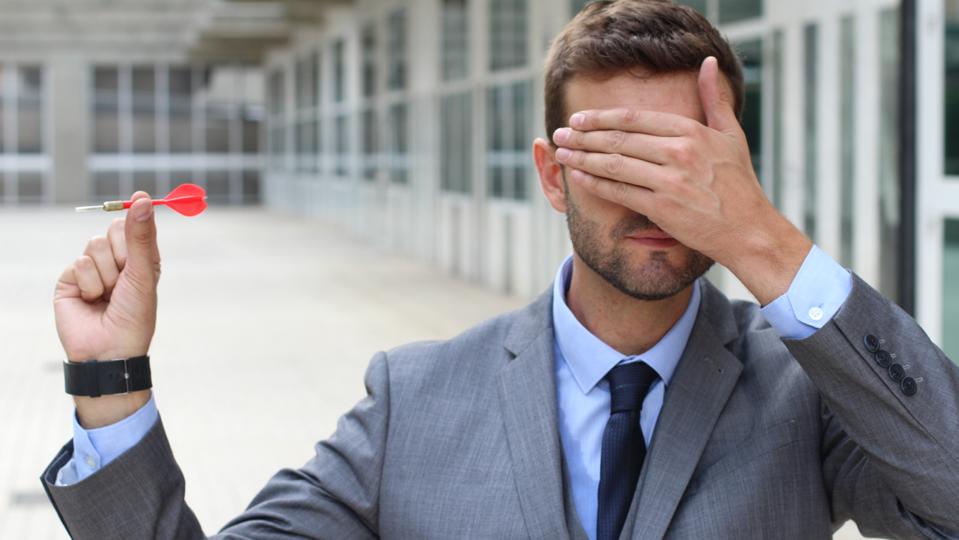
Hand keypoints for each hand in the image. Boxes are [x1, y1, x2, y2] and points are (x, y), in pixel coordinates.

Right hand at [54, 193, 159, 425]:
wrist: (109, 350)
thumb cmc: (134, 316)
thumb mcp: (143, 273)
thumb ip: (140, 237)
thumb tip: (143, 198)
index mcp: (140, 260)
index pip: (137, 225)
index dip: (139, 217)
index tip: (142, 199)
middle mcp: (117, 262)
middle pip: (114, 229)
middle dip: (122, 252)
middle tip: (126, 278)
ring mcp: (92, 270)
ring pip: (95, 245)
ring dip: (106, 273)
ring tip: (108, 295)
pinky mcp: (70, 279)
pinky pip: (79, 263)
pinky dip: (89, 283)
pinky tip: (92, 300)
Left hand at [552, 57, 810, 303]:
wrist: (748, 230)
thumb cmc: (738, 183)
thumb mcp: (731, 135)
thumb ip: (715, 99)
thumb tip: (708, 62)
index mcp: (691, 132)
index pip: (634, 118)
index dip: (601, 117)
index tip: (579, 118)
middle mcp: (679, 152)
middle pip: (618, 139)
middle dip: (583, 136)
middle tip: (559, 134)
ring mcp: (670, 180)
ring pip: (614, 164)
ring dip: (582, 158)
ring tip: (561, 154)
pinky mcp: (662, 207)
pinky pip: (620, 191)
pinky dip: (595, 183)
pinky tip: (578, 177)